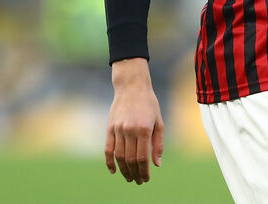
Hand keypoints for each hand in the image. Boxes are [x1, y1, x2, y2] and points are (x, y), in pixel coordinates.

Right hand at [105, 58, 164, 184]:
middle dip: (134, 173)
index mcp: (144, 129)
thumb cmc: (149, 104)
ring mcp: (118, 129)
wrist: (132, 86)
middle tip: (138, 181)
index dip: (144, 171)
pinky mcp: (110, 128)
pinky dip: (109, 162)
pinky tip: (114, 171)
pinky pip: (108, 149)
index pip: (142, 157)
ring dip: (124, 170)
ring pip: (119, 156)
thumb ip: (158, 144)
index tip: (146, 179)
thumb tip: (157, 164)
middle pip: (130, 159)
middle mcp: (130, 130)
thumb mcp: (159, 122)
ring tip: (129, 178)